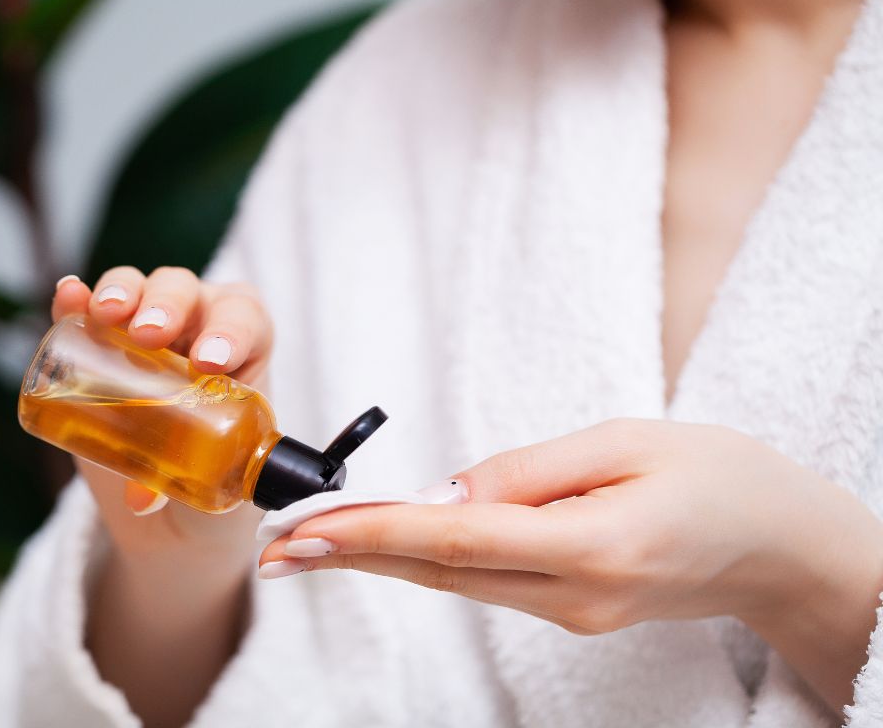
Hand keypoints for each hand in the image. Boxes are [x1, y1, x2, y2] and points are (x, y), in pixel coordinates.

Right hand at [55, 267, 273, 725]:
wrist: (171, 536)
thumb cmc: (210, 518)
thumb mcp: (216, 513)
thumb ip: (194, 502)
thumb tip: (142, 498)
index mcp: (248, 377)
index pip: (250, 326)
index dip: (231, 330)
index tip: (209, 362)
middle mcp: (202, 349)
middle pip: (197, 295)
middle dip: (171, 301)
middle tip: (150, 330)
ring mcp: (149, 350)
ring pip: (144, 293)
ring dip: (122, 291)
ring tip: (102, 311)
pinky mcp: (101, 362)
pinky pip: (90, 317)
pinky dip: (75, 302)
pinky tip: (64, 298)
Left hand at [259, 419, 882, 709]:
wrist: (781, 546)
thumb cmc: (718, 476)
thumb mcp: (629, 441)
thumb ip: (531, 470)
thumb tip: (446, 490)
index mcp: (592, 547)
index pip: (455, 542)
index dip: (373, 534)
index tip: (307, 530)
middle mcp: (574, 597)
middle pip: (440, 573)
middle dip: (351, 557)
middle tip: (274, 549)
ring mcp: (573, 615)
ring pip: (455, 583)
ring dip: (378, 562)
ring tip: (305, 546)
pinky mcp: (572, 612)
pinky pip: (484, 583)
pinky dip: (426, 563)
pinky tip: (383, 548)